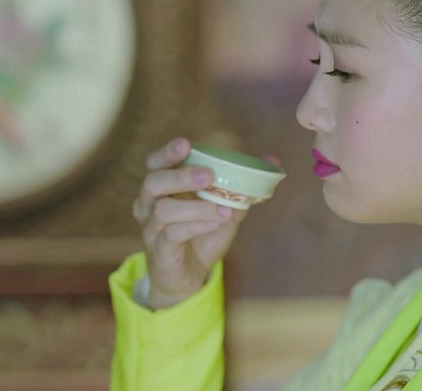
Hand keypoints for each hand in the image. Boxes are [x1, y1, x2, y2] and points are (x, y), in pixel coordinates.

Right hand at [133, 137, 247, 309]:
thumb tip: (273, 161)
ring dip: (195, 207)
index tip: (186, 144)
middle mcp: (149, 204)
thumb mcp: (226, 209)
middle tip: (208, 175)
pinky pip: (171, 235)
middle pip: (153, 182)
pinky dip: (194, 226)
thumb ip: (244, 187)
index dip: (167, 152)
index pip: (155, 163)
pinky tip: (214, 223)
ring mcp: (151, 229)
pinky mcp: (159, 251)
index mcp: (162, 187)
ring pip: (163, 210)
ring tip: (222, 209)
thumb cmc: (203, 235)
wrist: (190, 277)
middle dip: (180, 176)